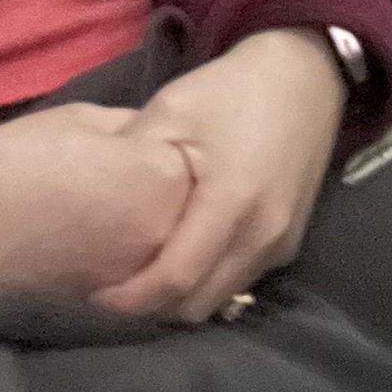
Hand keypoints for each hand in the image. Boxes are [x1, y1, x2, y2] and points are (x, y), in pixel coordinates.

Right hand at [0, 100, 193, 297]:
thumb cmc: (17, 158)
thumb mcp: (82, 121)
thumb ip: (135, 133)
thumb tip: (162, 143)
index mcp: (161, 175)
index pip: (194, 166)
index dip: (170, 158)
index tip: (146, 155)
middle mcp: (169, 232)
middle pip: (198, 218)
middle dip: (179, 206)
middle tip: (142, 192)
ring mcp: (149, 277)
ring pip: (182, 260)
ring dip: (170, 245)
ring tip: (129, 225)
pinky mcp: (125, 310)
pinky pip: (154, 287)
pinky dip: (145, 275)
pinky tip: (120, 258)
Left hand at [89, 28, 346, 324]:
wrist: (300, 83)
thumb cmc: (227, 92)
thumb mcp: (168, 111)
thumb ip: (132, 158)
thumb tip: (91, 199)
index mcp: (232, 201)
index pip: (177, 277)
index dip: (133, 298)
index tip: (94, 296)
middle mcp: (263, 235)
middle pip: (199, 303)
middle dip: (151, 308)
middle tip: (107, 293)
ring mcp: (280, 245)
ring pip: (220, 298)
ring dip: (177, 301)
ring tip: (134, 282)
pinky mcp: (287, 245)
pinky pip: (238, 282)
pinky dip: (203, 285)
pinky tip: (172, 265)